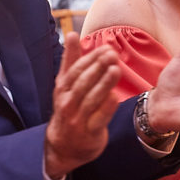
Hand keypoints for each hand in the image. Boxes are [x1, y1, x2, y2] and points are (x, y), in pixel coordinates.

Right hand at [44, 33, 121, 179]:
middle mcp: (67, 103)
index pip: (76, 70)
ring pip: (90, 99)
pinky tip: (115, 97)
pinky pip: (98, 120)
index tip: (106, 48)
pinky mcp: (89, 133)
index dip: (91, 59)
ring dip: (103, 84)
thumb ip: (70, 60)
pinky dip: (106, 109)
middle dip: (97, 68)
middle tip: (112, 54)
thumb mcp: (65, 84)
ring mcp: (77, 119)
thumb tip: (71, 34)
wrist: (63, 146)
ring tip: (116, 70)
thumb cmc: (68, 108)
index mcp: (63, 89)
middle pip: (82, 83)